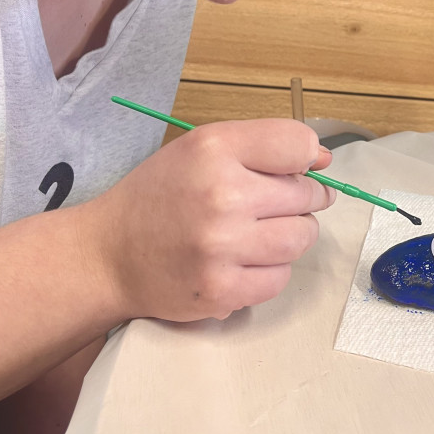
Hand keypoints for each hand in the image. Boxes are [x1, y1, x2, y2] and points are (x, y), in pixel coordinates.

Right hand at [78, 119, 334, 321]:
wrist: (109, 254)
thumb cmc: (160, 195)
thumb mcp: (202, 149)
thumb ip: (263, 145)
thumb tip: (324, 159)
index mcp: (215, 149)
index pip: (298, 144)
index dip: (304, 158)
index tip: (292, 169)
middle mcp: (222, 195)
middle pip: (306, 194)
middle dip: (299, 199)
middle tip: (268, 206)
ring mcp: (223, 247)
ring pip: (301, 238)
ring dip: (291, 236)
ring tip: (259, 233)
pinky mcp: (223, 290)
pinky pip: (280, 278)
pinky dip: (270, 270)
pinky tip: (243, 261)